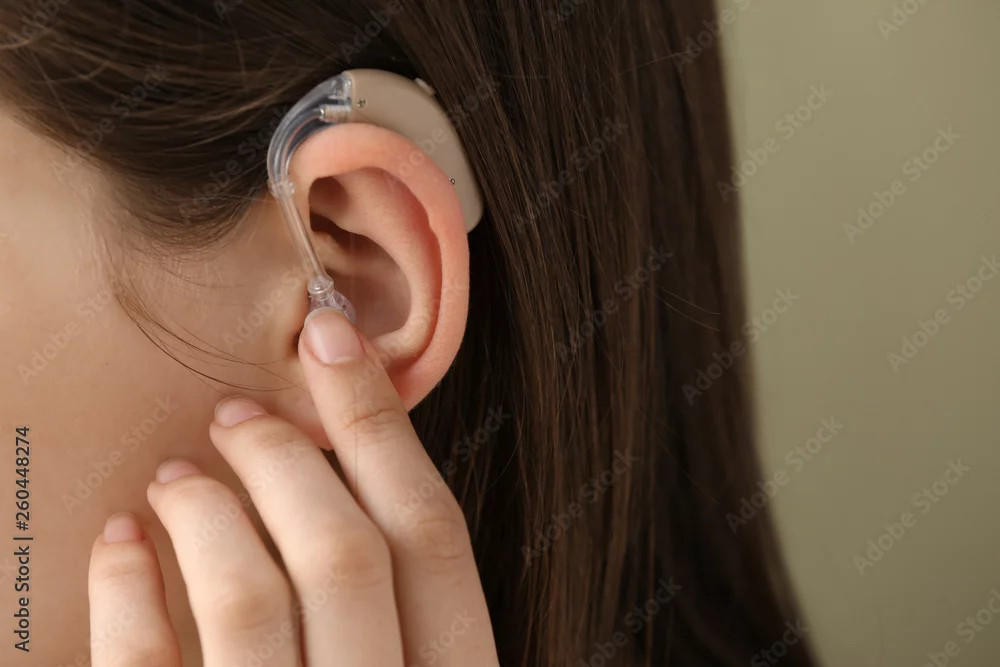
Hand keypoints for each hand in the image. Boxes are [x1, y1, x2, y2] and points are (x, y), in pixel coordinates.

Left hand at [87, 307, 499, 666]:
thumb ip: (400, 612)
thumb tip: (347, 471)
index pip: (434, 539)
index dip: (383, 426)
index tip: (334, 339)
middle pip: (348, 553)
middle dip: (291, 458)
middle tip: (238, 414)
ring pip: (254, 600)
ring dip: (211, 510)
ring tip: (178, 474)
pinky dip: (126, 592)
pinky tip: (120, 541)